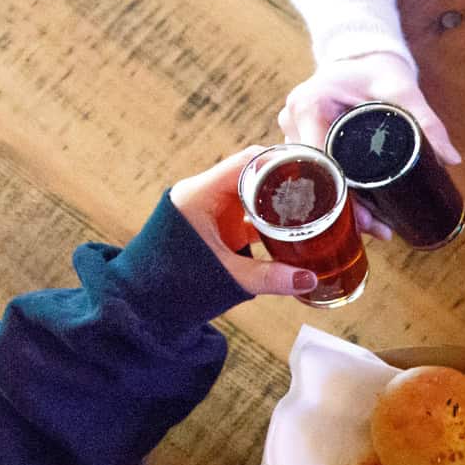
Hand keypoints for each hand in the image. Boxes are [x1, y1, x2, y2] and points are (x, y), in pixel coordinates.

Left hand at [169, 147, 317, 297]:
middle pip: (252, 173)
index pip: (246, 162)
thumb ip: (270, 277)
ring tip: (310, 205)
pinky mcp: (216, 224)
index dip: (279, 161)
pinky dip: (269, 216)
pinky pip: (247, 211)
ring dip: (277, 199)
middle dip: (284, 180)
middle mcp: (203, 194)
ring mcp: (209, 208)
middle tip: (318, 189)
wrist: (145, 302)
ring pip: (251, 192)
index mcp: (198, 195)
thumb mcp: (227, 277)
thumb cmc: (173, 285)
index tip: (309, 169)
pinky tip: (291, 226)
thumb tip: (309, 278)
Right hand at [276, 52, 461, 238]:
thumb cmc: (376, 70)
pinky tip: (360, 216)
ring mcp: (294, 133)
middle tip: (378, 228)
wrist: (359, 58)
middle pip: (315, 177)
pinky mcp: (302, 143)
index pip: (319, 159)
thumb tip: (450, 158)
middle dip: (344, 208)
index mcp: (311, 105)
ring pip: (312, 181)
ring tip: (376, 227)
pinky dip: (337, 195)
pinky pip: (316, 174)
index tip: (367, 215)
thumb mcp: (402, 90)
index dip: (341, 192)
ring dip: (341, 207)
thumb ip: (427, 121)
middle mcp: (294, 120)